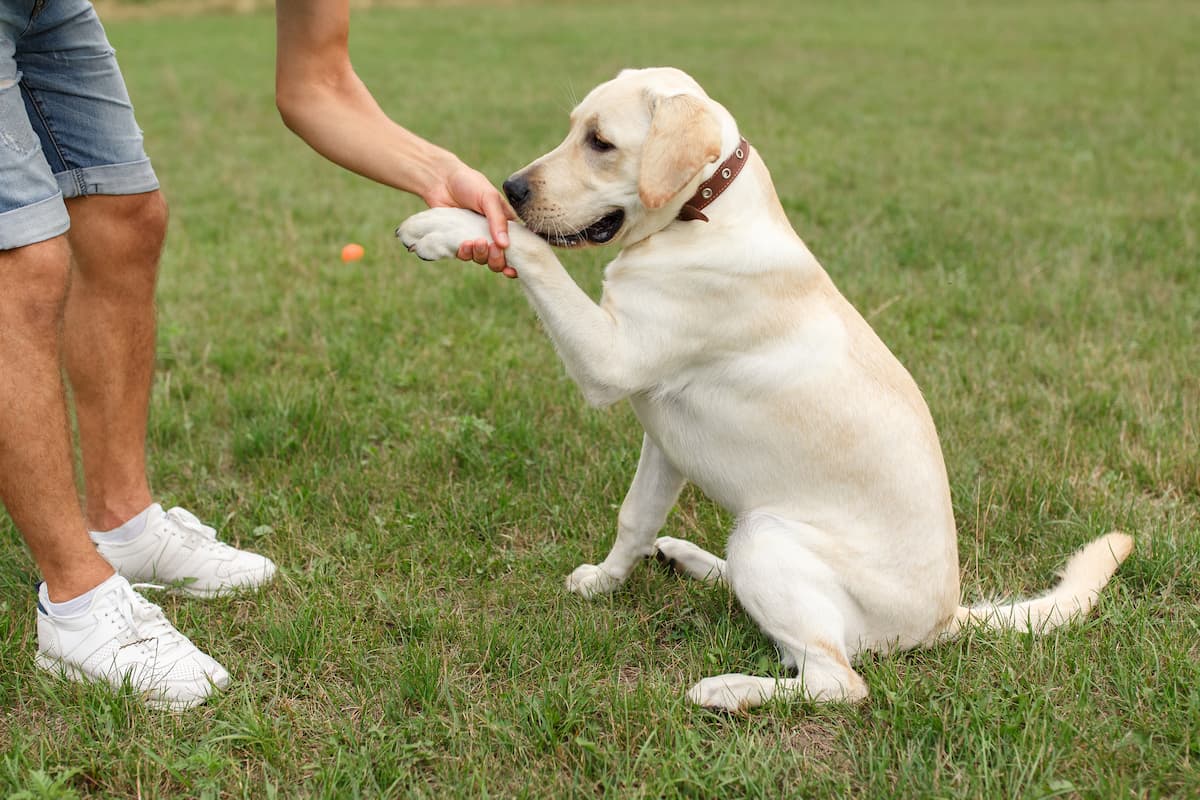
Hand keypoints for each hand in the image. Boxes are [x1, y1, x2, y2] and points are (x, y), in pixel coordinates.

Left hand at [425, 161, 517, 277]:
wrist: (441, 180)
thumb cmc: (470, 184)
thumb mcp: (489, 198)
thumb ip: (498, 220)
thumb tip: (505, 245)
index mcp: (506, 224)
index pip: (518, 247)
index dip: (519, 260)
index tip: (514, 267)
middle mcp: (493, 235)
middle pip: (500, 260)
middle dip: (497, 260)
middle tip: (492, 248)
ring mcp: (476, 239)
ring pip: (483, 260)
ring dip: (481, 255)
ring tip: (475, 242)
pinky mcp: (459, 242)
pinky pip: (465, 256)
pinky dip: (466, 253)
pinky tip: (464, 243)